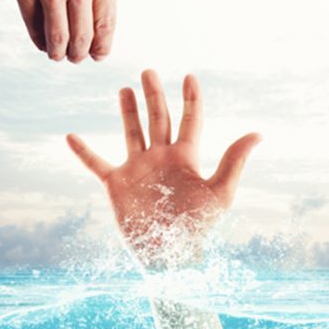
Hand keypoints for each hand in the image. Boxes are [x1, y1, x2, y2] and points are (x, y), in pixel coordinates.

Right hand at [0, 0, 181, 62]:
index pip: (108, 23)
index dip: (103, 46)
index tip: (100, 54)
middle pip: (83, 38)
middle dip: (82, 53)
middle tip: (78, 55)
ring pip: (58, 37)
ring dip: (60, 52)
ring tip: (60, 53)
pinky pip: (33, 25)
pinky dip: (39, 38)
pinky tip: (42, 39)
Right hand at [66, 70, 260, 267]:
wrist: (169, 257)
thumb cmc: (198, 229)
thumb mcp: (220, 193)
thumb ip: (234, 161)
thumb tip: (258, 134)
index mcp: (186, 158)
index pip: (190, 120)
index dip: (191, 98)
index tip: (190, 77)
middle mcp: (161, 158)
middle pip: (159, 119)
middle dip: (154, 95)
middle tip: (148, 71)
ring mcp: (138, 169)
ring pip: (132, 132)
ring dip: (128, 111)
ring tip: (124, 89)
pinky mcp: (117, 185)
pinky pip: (96, 164)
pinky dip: (83, 152)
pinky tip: (70, 136)